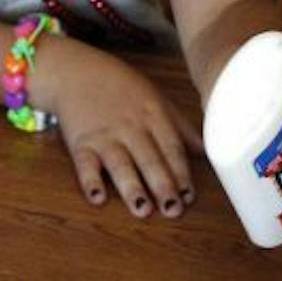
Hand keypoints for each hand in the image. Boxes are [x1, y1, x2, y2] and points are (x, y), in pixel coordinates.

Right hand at [35, 39, 199, 218]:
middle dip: (162, 185)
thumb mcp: (156, 99)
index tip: (189, 195)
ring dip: (131, 187)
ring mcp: (105, 136)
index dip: (181, 172)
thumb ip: (180, 126)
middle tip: (173, 209)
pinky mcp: (80, 143)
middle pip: (149, 159)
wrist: (76, 71)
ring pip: (120, 164)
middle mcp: (130, 127)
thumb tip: (205, 150)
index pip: (171, 148)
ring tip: (142, 209)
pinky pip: (85, 164)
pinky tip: (97, 197)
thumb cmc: (120, 87)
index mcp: (153, 116)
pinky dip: (90, 181)